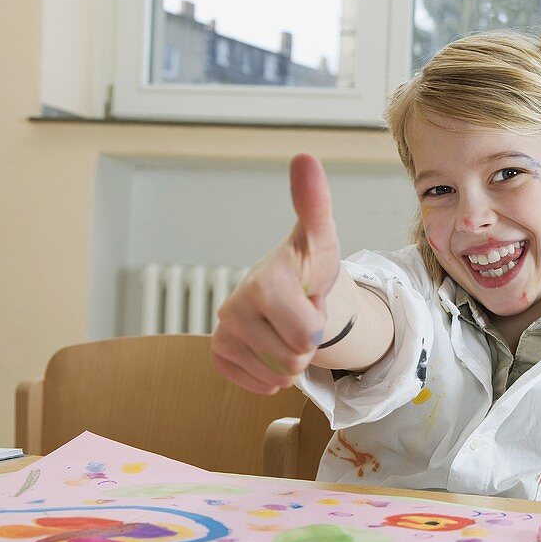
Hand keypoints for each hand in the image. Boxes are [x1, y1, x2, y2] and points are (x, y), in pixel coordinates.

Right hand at [211, 153, 340, 393]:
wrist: (289, 284)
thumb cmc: (308, 262)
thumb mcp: (321, 236)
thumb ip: (314, 203)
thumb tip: (304, 156)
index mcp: (263, 284)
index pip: (308, 335)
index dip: (318, 322)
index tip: (310, 298)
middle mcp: (233, 309)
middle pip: (296, 359)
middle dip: (308, 342)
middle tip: (301, 313)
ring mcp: (223, 333)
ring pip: (279, 375)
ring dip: (293, 357)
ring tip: (287, 325)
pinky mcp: (219, 354)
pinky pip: (257, 384)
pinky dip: (272, 373)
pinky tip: (272, 344)